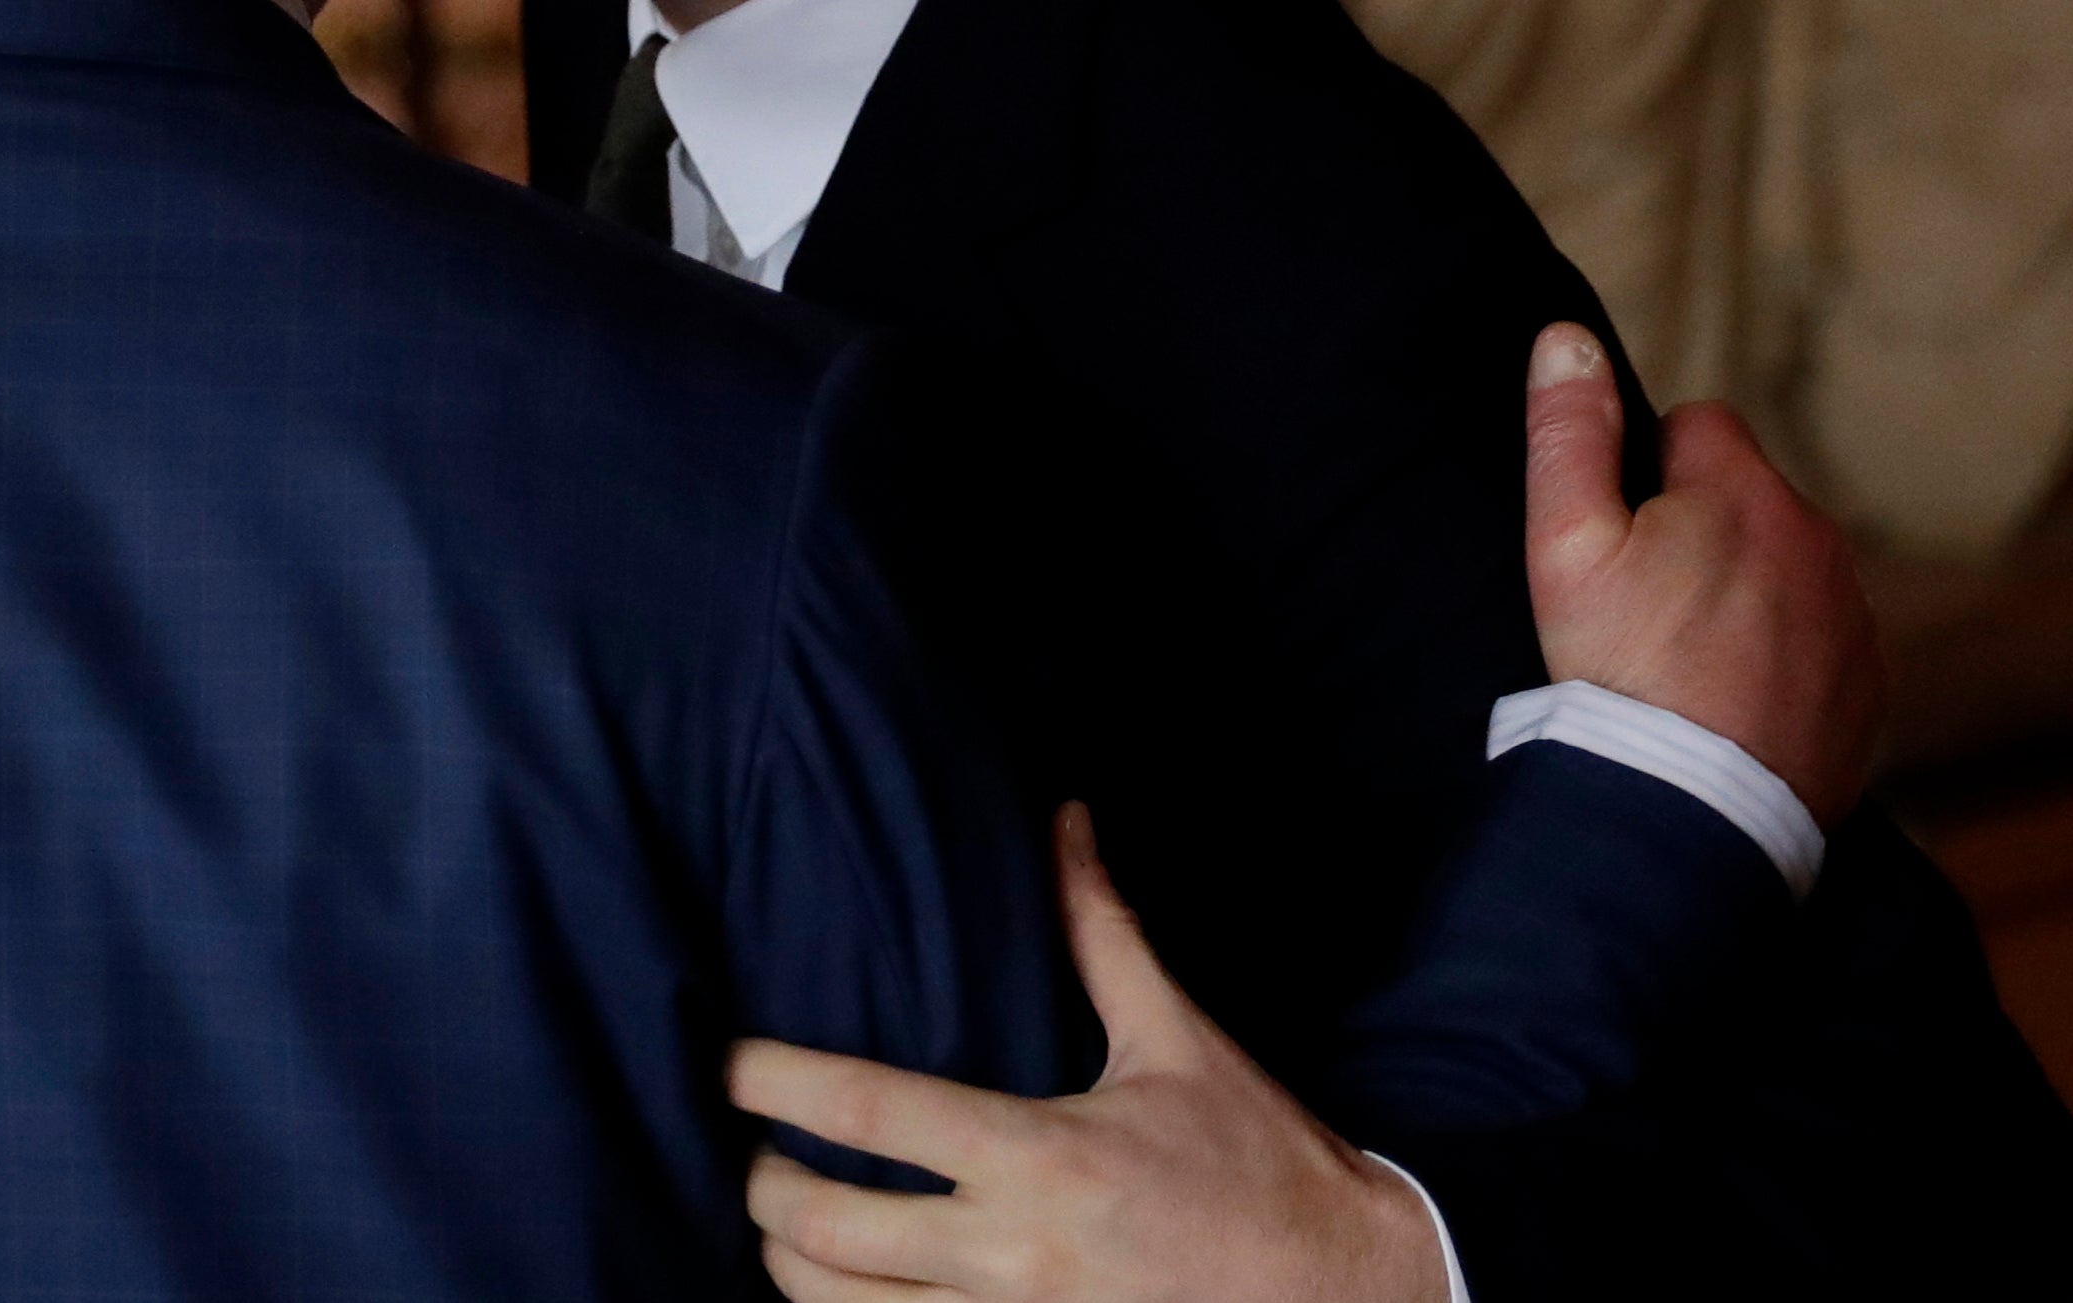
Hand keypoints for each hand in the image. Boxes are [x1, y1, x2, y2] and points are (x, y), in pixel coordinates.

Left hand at [732, 806, 1446, 1302]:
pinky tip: (844, 1292)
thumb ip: (1102, 931)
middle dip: (760, 1189)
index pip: (869, 1115)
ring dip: (790, 1273)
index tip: (721, 1060)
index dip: (772, 1082)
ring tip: (779, 1227)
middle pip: (823, 1235)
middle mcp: (1015, 1258)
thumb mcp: (1177, 1040)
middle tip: (744, 1150)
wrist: (1351, 1296)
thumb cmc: (1259, 1162)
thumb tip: (1067, 817)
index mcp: (1041, 1157)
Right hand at [1524, 323, 1885, 825]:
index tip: (1622, 534)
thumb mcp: (1565, 543)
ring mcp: (1851, 616)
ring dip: (1745, 589)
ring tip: (1684, 657)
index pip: (1700, 425)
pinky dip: (1779, 653)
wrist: (1694, 808)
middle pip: (1749, 498)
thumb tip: (1567, 336)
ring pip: (1787, 566)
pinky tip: (1727, 699)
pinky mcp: (1867, 684)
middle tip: (1643, 602)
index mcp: (1743, 492)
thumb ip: (1567, 431)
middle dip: (1702, 528)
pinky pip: (1818, 637)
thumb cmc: (1620, 669)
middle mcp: (1817, 540)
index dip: (1648, 468)